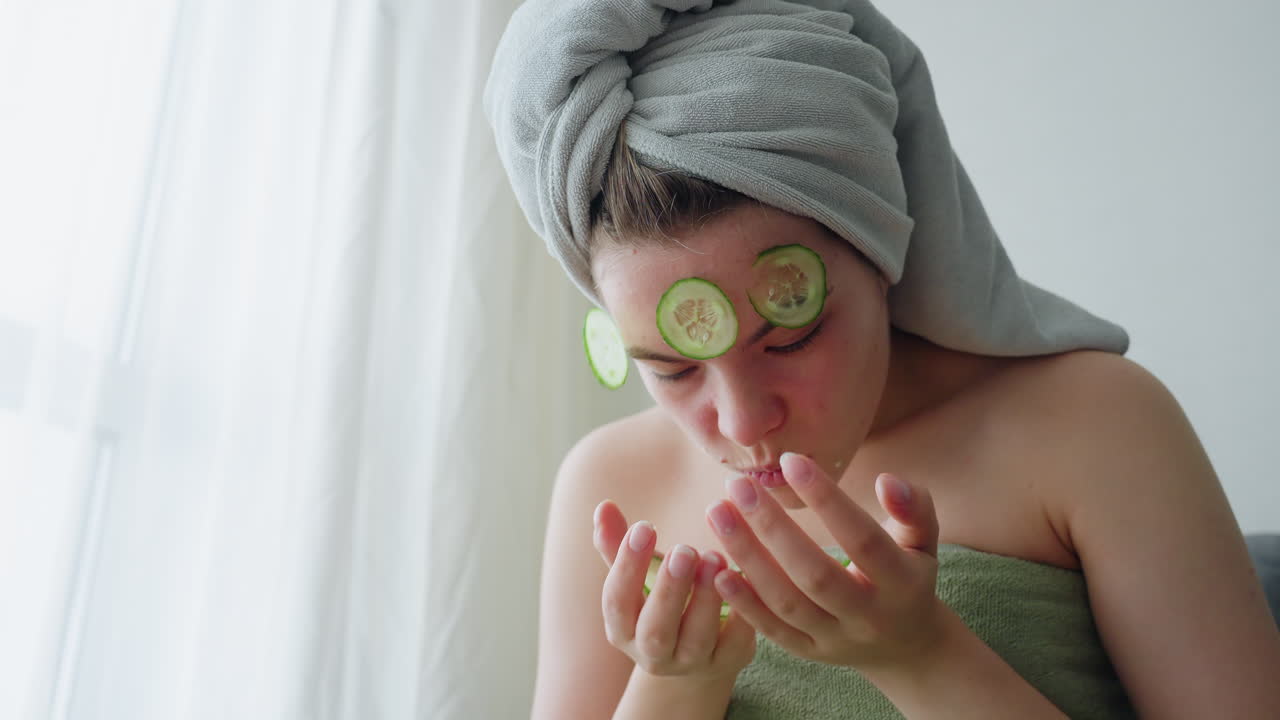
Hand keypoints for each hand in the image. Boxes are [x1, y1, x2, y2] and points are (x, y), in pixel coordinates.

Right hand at [593, 500, 756, 680]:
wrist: (698, 654)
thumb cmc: (662, 603)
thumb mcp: (638, 578)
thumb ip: (619, 545)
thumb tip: (604, 506)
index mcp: (623, 629)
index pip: (617, 601)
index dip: (627, 566)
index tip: (644, 527)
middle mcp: (653, 653)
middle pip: (656, 630)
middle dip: (670, 590)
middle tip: (685, 550)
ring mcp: (692, 663)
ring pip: (697, 639)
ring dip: (706, 598)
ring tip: (716, 557)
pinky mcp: (728, 662)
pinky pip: (736, 643)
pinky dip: (742, 615)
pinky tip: (747, 580)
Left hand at [706, 452, 944, 670]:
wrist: (906, 648)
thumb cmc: (909, 577)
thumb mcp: (924, 542)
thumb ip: (914, 508)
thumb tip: (886, 481)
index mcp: (901, 583)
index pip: (862, 538)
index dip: (827, 499)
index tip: (790, 460)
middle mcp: (867, 616)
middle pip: (815, 574)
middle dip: (772, 527)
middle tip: (736, 486)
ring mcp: (835, 639)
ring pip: (787, 602)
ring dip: (747, 557)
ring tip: (718, 513)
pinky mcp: (809, 653)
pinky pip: (772, 631)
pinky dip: (743, 603)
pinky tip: (716, 569)